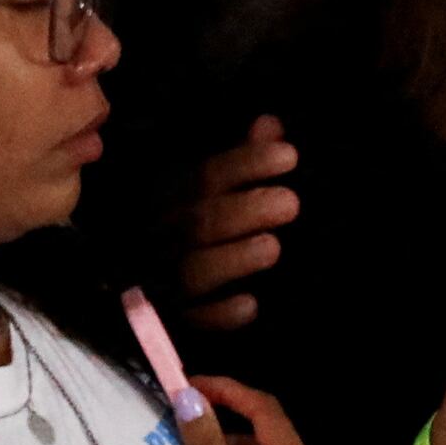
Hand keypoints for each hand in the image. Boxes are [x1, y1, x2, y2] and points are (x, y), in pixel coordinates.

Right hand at [172, 116, 297, 334]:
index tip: (290, 156)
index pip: (206, 175)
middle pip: (200, 222)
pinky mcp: (179, 320)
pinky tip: (250, 304)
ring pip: (195, 270)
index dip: (246, 164)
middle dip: (246, 211)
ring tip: (273, 246)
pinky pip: (195, 321)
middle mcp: (166, 236)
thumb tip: (270, 123)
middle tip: (290, 203)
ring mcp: (168, 279)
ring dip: (235, 259)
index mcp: (173, 197)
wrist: (155, 284)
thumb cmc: (203, 222)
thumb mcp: (217, 186)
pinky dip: (221, 314)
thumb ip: (245, 158)